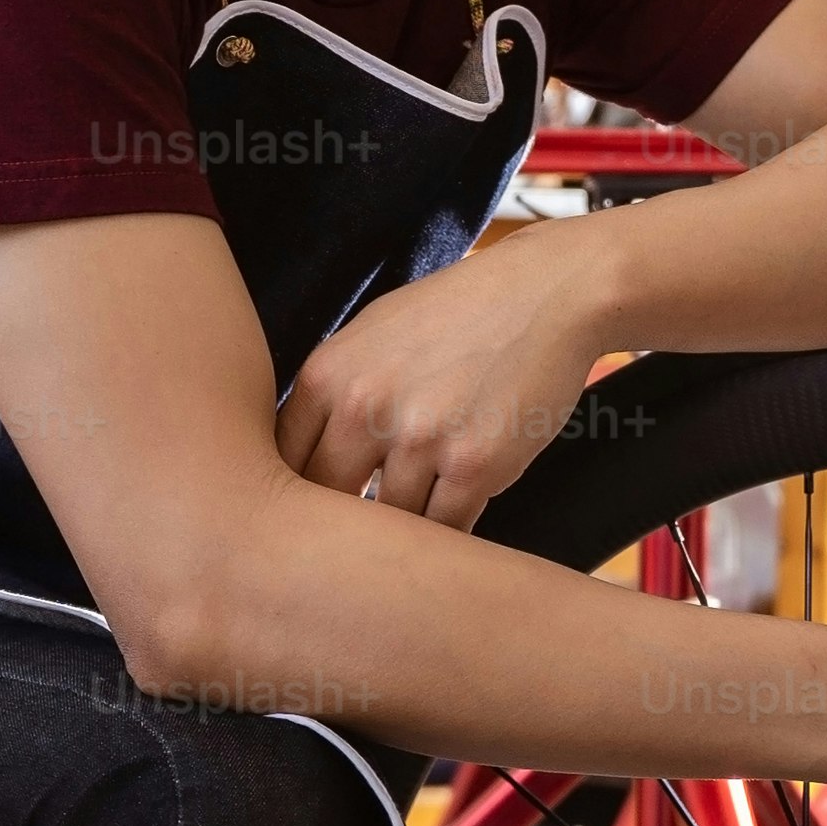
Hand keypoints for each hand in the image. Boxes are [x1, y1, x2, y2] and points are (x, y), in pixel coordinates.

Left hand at [274, 221, 616, 527]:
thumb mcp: (371, 335)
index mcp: (326, 375)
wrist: (545, 294)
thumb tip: (292, 464)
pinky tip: (460, 504)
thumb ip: (329, 395)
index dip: (297, 495)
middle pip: (327, 503)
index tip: (316, 508)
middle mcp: (363, 406)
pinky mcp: (474, 464)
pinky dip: (452, 530)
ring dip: (407, 526)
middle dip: (344, 523)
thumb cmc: (456, 315)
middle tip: (363, 531)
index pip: (282, 464)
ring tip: (423, 511)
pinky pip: (446, 529)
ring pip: (391, 523)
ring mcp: (419, 437)